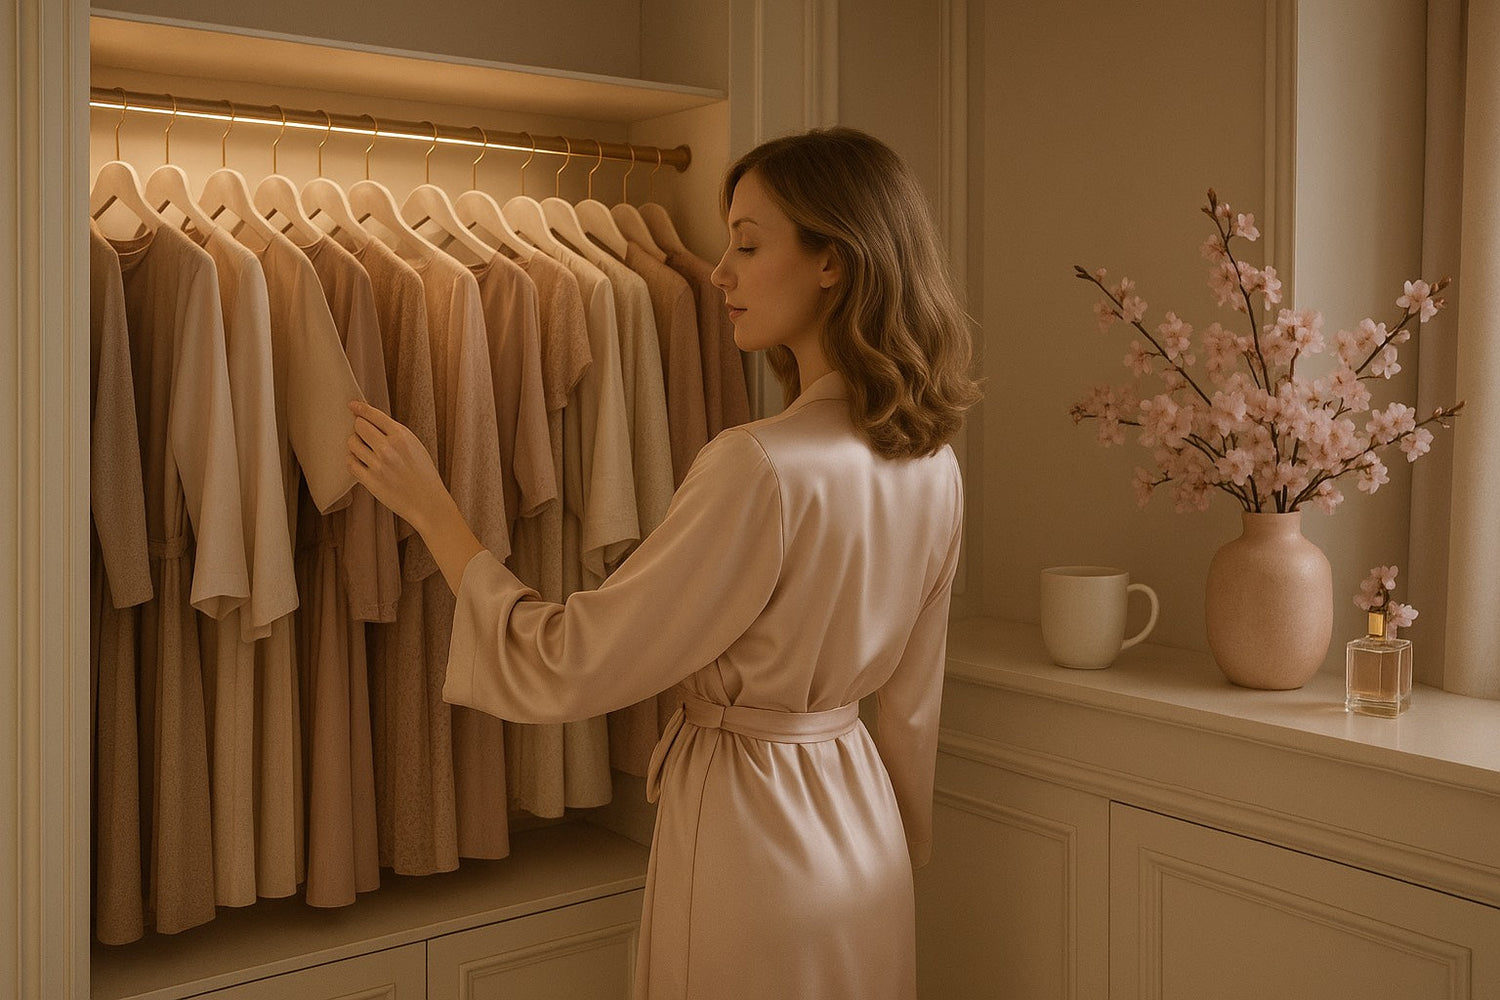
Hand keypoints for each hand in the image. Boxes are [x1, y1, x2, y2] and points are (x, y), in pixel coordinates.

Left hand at [347, 400, 485, 592]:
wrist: (428, 502)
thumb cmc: (424, 474)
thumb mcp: (416, 446)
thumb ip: (396, 434)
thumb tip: (373, 421)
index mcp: (402, 436)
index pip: (374, 415)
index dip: (360, 408)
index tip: (353, 405)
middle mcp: (388, 448)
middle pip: (359, 426)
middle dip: (359, 428)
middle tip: (364, 434)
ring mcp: (378, 465)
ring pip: (352, 443)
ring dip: (355, 444)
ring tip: (363, 451)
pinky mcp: (370, 481)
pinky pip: (350, 463)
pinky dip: (353, 461)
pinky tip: (360, 463)